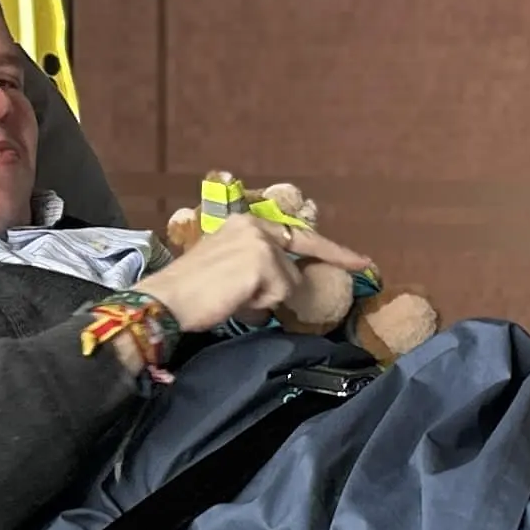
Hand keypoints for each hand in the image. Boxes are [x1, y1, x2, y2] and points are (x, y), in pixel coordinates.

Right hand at [141, 215, 376, 334]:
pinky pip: (280, 295)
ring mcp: (259, 242)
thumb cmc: (191, 293)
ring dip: (266, 299)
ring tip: (234, 300)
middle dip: (325, 265)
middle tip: (363, 265)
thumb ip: (260, 271)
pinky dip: (260, 306)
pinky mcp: (262, 262)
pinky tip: (235, 302)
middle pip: (299, 255)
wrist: (166, 301)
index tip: (360, 260)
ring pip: (288, 282)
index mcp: (244, 223)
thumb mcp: (230, 271)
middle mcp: (254, 225)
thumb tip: (289, 288)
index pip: (295, 234)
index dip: (330, 249)